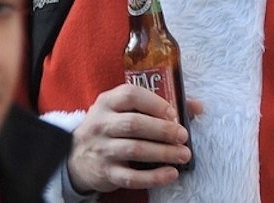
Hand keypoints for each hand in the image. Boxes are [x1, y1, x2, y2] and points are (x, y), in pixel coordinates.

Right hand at [67, 83, 200, 192]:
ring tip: (184, 154)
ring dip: (163, 152)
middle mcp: (102, 123)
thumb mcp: (125, 109)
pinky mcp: (105, 173)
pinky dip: (153, 176)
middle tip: (183, 136)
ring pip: (134, 149)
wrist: (76, 156)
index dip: (155, 103)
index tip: (174, 113)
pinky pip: (130, 177)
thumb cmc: (112, 126)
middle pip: (134, 124)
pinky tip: (171, 174)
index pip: (131, 95)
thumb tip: (198, 106)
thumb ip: (158, 105)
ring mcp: (101, 149)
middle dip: (163, 130)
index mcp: (108, 101)